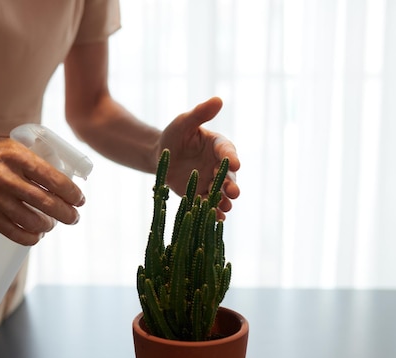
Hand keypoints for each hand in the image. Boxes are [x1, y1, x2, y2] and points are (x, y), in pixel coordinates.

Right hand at [0, 133, 84, 244]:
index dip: (71, 192)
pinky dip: (28, 237)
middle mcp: (5, 175)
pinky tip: (35, 235)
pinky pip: (11, 231)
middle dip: (66, 214)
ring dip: (48, 226)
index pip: (52, 177)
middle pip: (46, 202)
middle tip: (74, 217)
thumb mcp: (11, 145)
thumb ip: (34, 159)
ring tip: (52, 224)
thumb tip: (64, 176)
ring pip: (31, 220)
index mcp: (16, 155)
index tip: (80, 200)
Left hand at [159, 97, 239, 217]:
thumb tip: (218, 99)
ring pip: (221, 193)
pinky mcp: (200, 195)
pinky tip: (216, 220)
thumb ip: (200, 114)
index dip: (231, 157)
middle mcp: (218, 165)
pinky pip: (209, 205)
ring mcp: (211, 182)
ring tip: (225, 207)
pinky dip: (214, 213)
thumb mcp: (184, 122)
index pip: (227, 151)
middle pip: (228, 176)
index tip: (235, 163)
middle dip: (231, 184)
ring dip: (224, 201)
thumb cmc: (174, 135)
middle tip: (233, 192)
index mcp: (218, 146)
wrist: (160, 155)